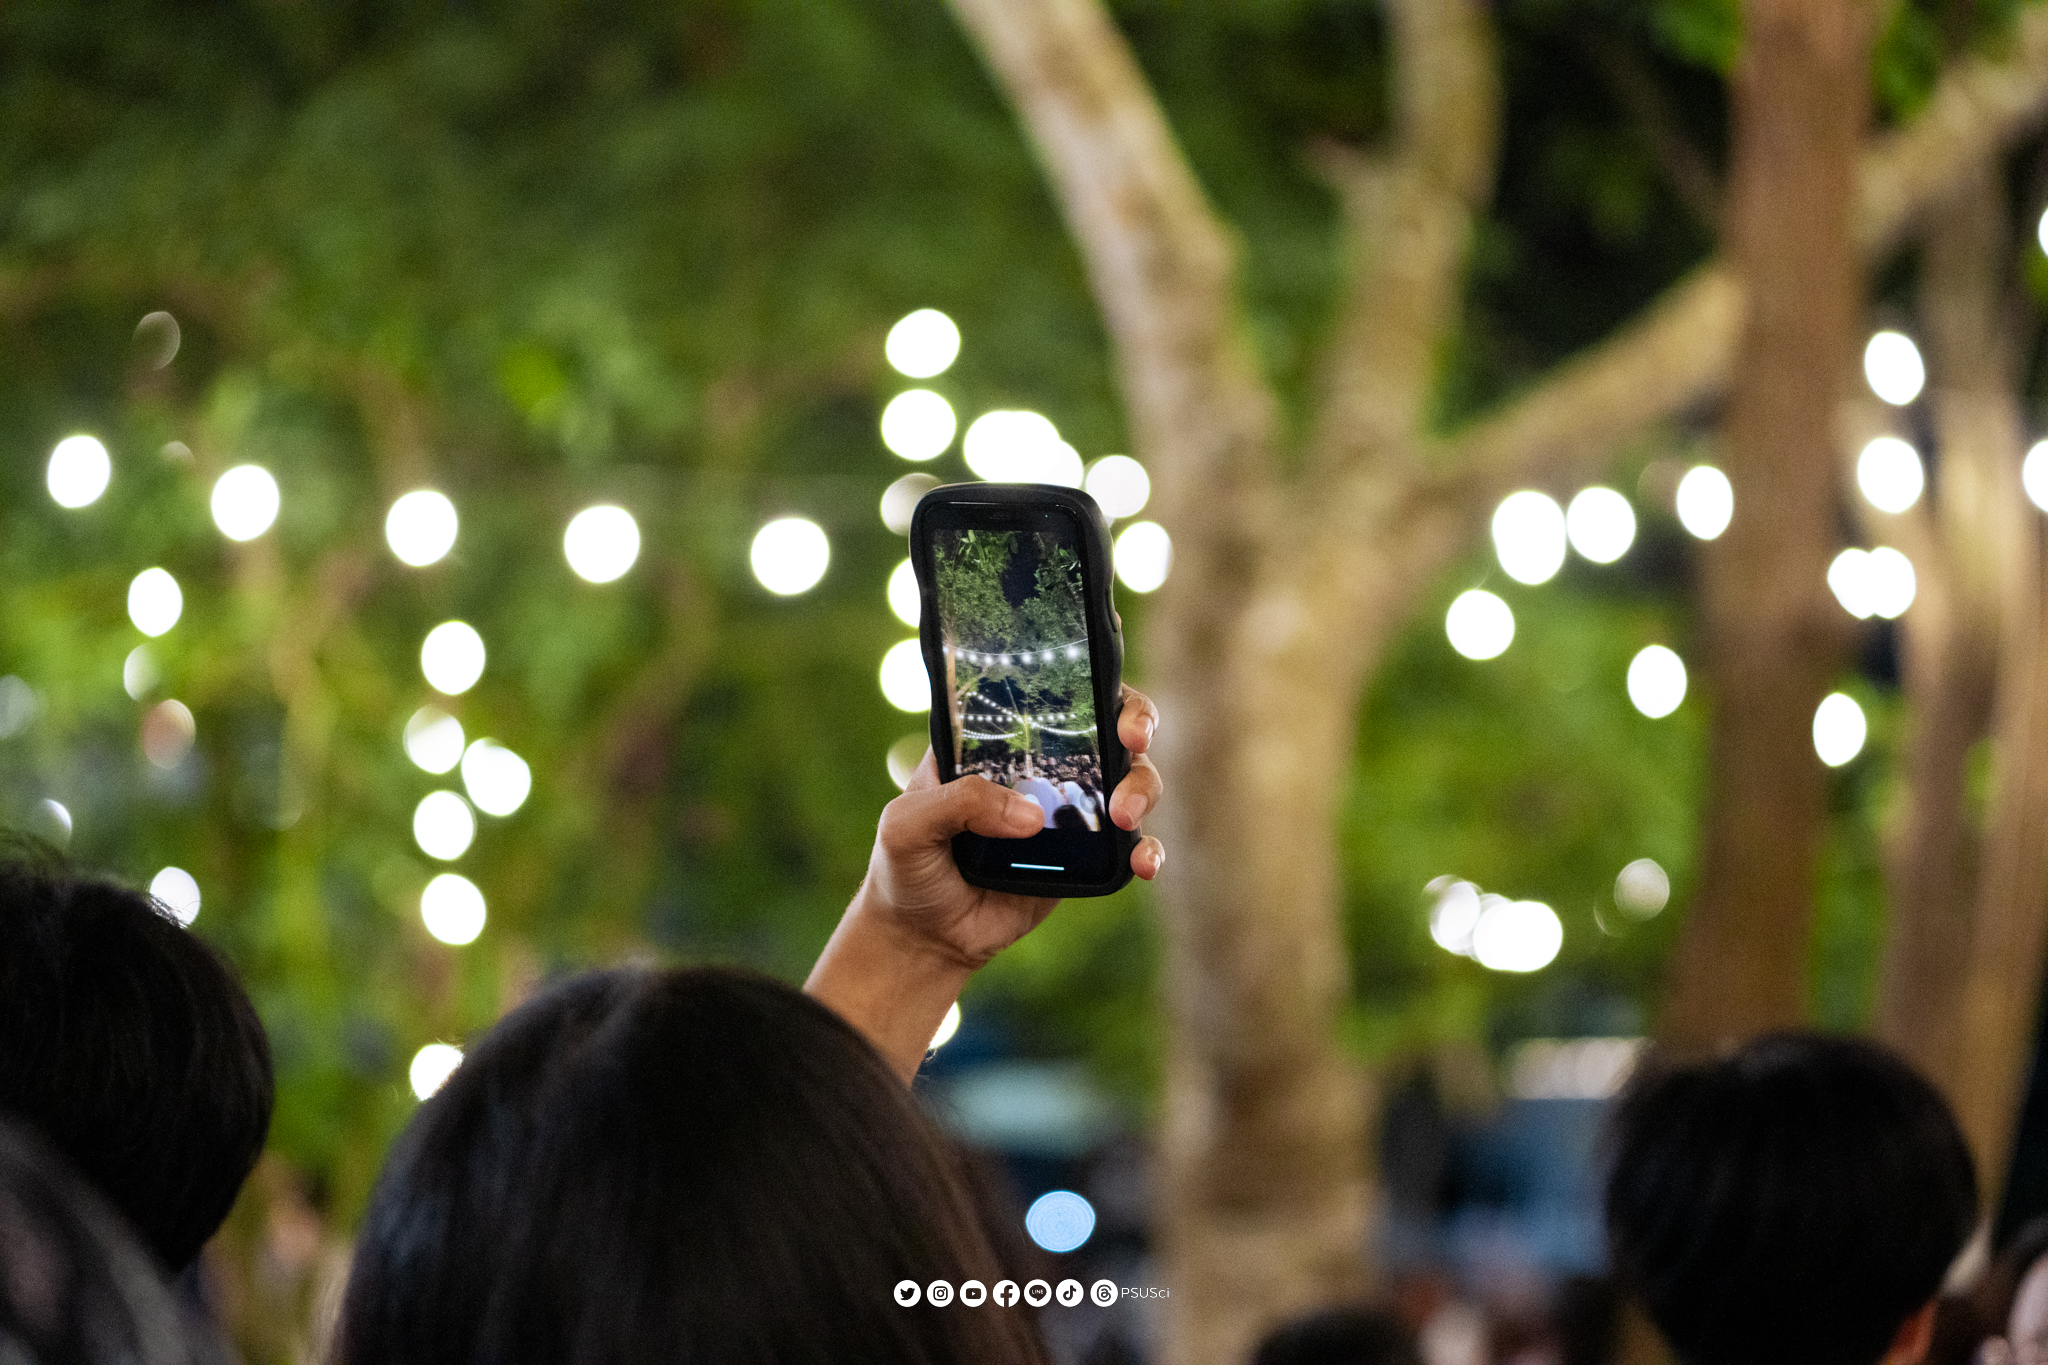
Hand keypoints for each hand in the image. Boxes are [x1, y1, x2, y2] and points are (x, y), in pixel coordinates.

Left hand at [805, 686, 1164, 1080]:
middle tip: (1132, 739)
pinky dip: (1148, 850)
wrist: (925, 938)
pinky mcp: (1087, 859)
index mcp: (998, 743)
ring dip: (1141, 788)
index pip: (1048, 693)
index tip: (1105, 684)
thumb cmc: (907, 868)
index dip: (1087, 677)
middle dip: (1134, 721)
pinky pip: (1132, 847)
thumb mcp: (908, 825)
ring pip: (1131, 781)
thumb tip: (1031, 815)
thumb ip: (959, 804)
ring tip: (1124, 817)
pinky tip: (1142, 864)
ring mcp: (1069, 812)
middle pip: (1108, 725)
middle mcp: (1042, 768)